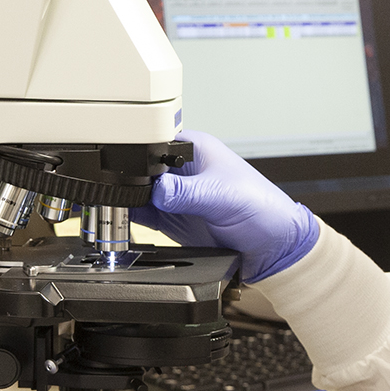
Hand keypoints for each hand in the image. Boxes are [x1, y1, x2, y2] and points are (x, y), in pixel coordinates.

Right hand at [131, 129, 318, 282]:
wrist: (272, 246)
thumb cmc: (262, 207)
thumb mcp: (221, 196)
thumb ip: (186, 192)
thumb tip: (156, 189)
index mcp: (195, 150)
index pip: (153, 144)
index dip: (135, 156)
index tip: (121, 171)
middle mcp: (182, 170)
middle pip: (140, 170)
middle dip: (128, 182)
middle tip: (117, 195)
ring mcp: (176, 196)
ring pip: (138, 193)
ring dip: (127, 201)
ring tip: (117, 208)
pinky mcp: (173, 219)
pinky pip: (143, 215)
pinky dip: (131, 218)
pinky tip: (126, 221)